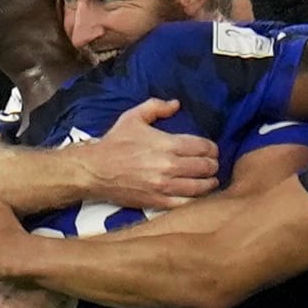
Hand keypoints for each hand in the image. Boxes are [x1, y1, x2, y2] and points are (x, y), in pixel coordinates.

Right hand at [80, 98, 218, 208]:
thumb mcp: (133, 117)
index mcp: (167, 144)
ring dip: (210, 183)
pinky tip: (197, 196)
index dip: (212, 148)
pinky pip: (185, 204)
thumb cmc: (115, 143)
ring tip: (211, 181)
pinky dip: (195, 200)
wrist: (95, 170)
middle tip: (213, 165)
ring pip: (199, 187)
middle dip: (213, 165)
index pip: (202, 147)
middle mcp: (169, 166)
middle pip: (205, 167)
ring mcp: (164, 186)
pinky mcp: (157, 201)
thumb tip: (176, 104)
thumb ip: (156, 107)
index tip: (212, 150)